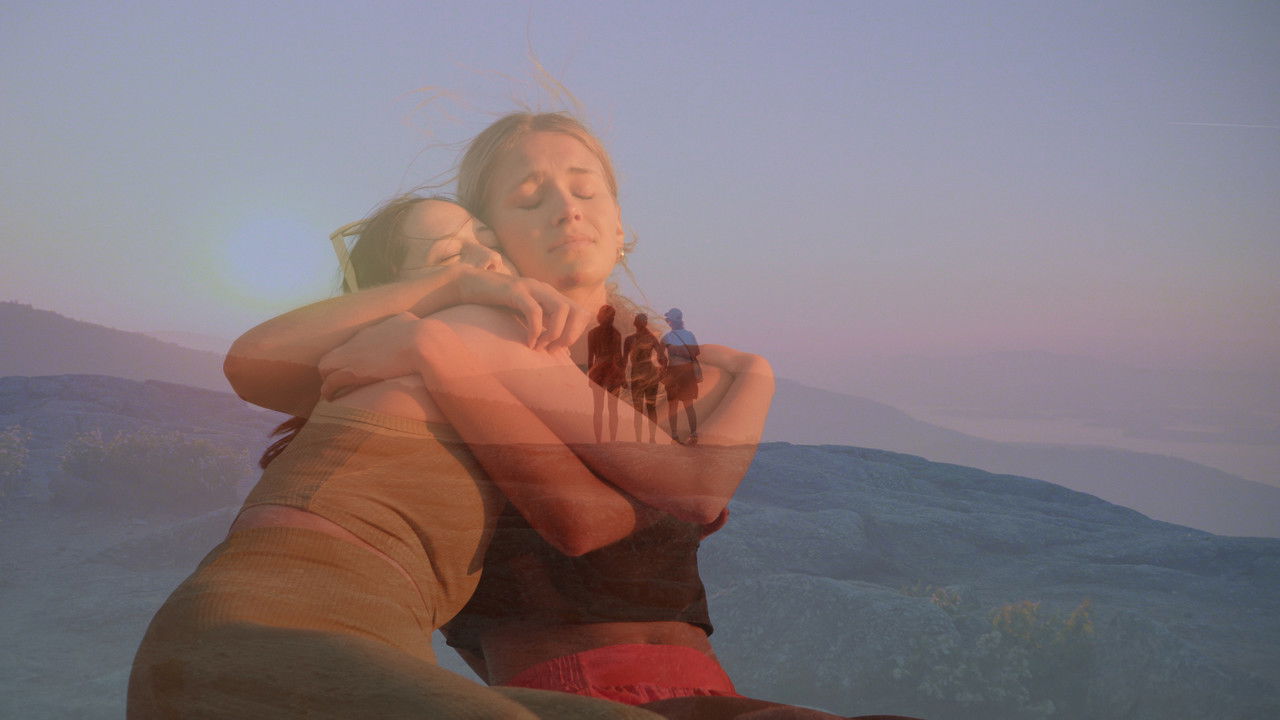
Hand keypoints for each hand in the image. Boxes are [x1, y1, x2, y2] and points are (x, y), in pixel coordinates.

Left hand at [318, 312, 421, 399]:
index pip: (363, 339)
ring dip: (330, 377)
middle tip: (344, 378)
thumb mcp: (423, 327)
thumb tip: (424, 331)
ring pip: (328, 365)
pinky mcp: (351, 372)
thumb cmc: (432, 341)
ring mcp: (355, 354)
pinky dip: (328, 390)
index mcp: (383, 327)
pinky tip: (330, 397)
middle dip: (341, 364)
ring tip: (332, 390)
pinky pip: (330, 382)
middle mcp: (364, 337)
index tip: (365, 366)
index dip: (361, 354)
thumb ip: (417, 328)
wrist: (426, 345)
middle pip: (342, 350)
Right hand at [457, 269, 589, 350]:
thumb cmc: (496, 305)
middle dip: (569, 335)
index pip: (582, 313)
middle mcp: (546, 290)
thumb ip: (544, 329)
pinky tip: (528, 343)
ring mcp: (531, 288)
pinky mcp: (515, 291)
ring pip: (560, 310)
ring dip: (553, 333)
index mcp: (551, 296)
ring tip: (539, 347)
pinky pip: (535, 311)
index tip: (559, 348)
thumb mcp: (525, 317)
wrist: (468, 284)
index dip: (575, 333)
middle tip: (552, 350)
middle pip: (577, 311)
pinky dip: (535, 331)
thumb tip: (565, 351)